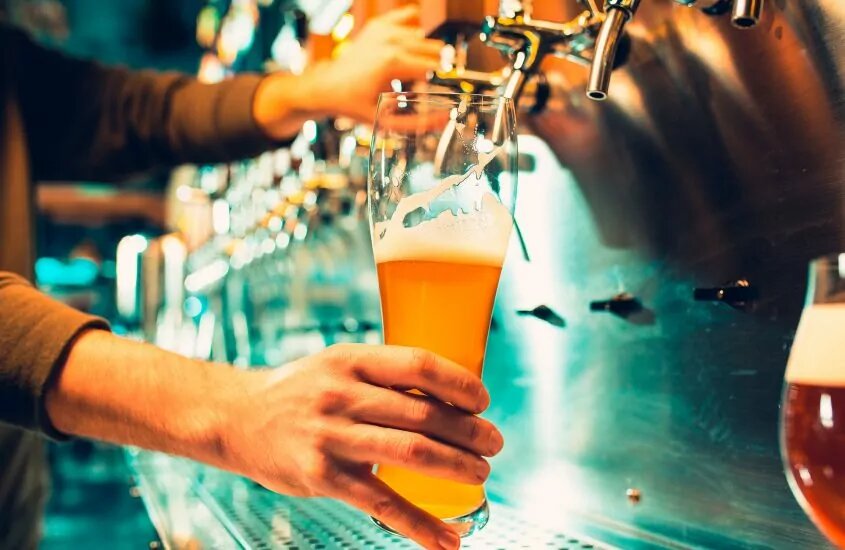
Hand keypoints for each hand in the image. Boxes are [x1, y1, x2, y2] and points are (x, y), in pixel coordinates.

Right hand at [219, 344, 503, 549]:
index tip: (483, 400)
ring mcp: (332, 436)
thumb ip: (384, 377)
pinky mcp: (322, 476)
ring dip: (458, 467)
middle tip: (494, 443)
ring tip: (481, 474)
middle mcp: (342, 393)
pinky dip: (421, 525)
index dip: (461, 384)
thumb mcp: (337, 364)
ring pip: (413, 454)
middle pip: (424, 414)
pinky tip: (448, 538)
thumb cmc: (300, 389)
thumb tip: (448, 397)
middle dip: (471, 432)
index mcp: (352, 359)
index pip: (420, 365)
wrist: (236, 416)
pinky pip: (383, 504)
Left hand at [254, 6, 443, 138]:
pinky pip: (410, 17)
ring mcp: (384, 29)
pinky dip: (413, 32)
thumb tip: (444, 119)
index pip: (436, 67)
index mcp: (394, 62)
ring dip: (422, 54)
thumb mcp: (387, 121)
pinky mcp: (379, 24)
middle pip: (435, 50)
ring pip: (425, 37)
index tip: (440, 92)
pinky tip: (406, 47)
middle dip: (432, 68)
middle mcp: (391, 41)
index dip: (442, 82)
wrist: (327, 87)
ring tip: (406, 71)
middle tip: (417, 84)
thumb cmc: (355, 104)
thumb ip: (418, 123)